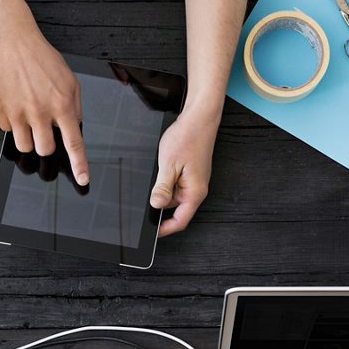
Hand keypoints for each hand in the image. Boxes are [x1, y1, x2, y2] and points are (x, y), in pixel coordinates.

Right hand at [0, 29, 88, 185]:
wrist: (13, 42)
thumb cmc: (42, 59)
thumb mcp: (70, 80)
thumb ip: (74, 107)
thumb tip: (74, 129)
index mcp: (62, 104)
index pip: (74, 142)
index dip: (79, 165)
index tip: (83, 180)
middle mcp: (40, 111)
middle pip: (44, 150)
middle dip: (45, 144)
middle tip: (44, 128)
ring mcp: (18, 112)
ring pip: (24, 146)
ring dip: (28, 138)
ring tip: (29, 117)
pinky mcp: (0, 109)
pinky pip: (7, 130)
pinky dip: (13, 122)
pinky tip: (16, 103)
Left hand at [150, 109, 216, 236]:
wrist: (199, 117)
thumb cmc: (189, 137)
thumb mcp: (168, 165)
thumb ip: (162, 188)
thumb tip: (156, 205)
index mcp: (194, 192)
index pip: (180, 220)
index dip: (165, 229)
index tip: (152, 231)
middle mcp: (196, 189)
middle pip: (174, 207)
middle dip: (160, 201)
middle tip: (148, 189)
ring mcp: (194, 180)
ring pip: (173, 194)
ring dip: (162, 187)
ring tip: (160, 168)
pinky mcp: (190, 172)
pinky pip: (175, 182)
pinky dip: (166, 178)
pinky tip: (163, 165)